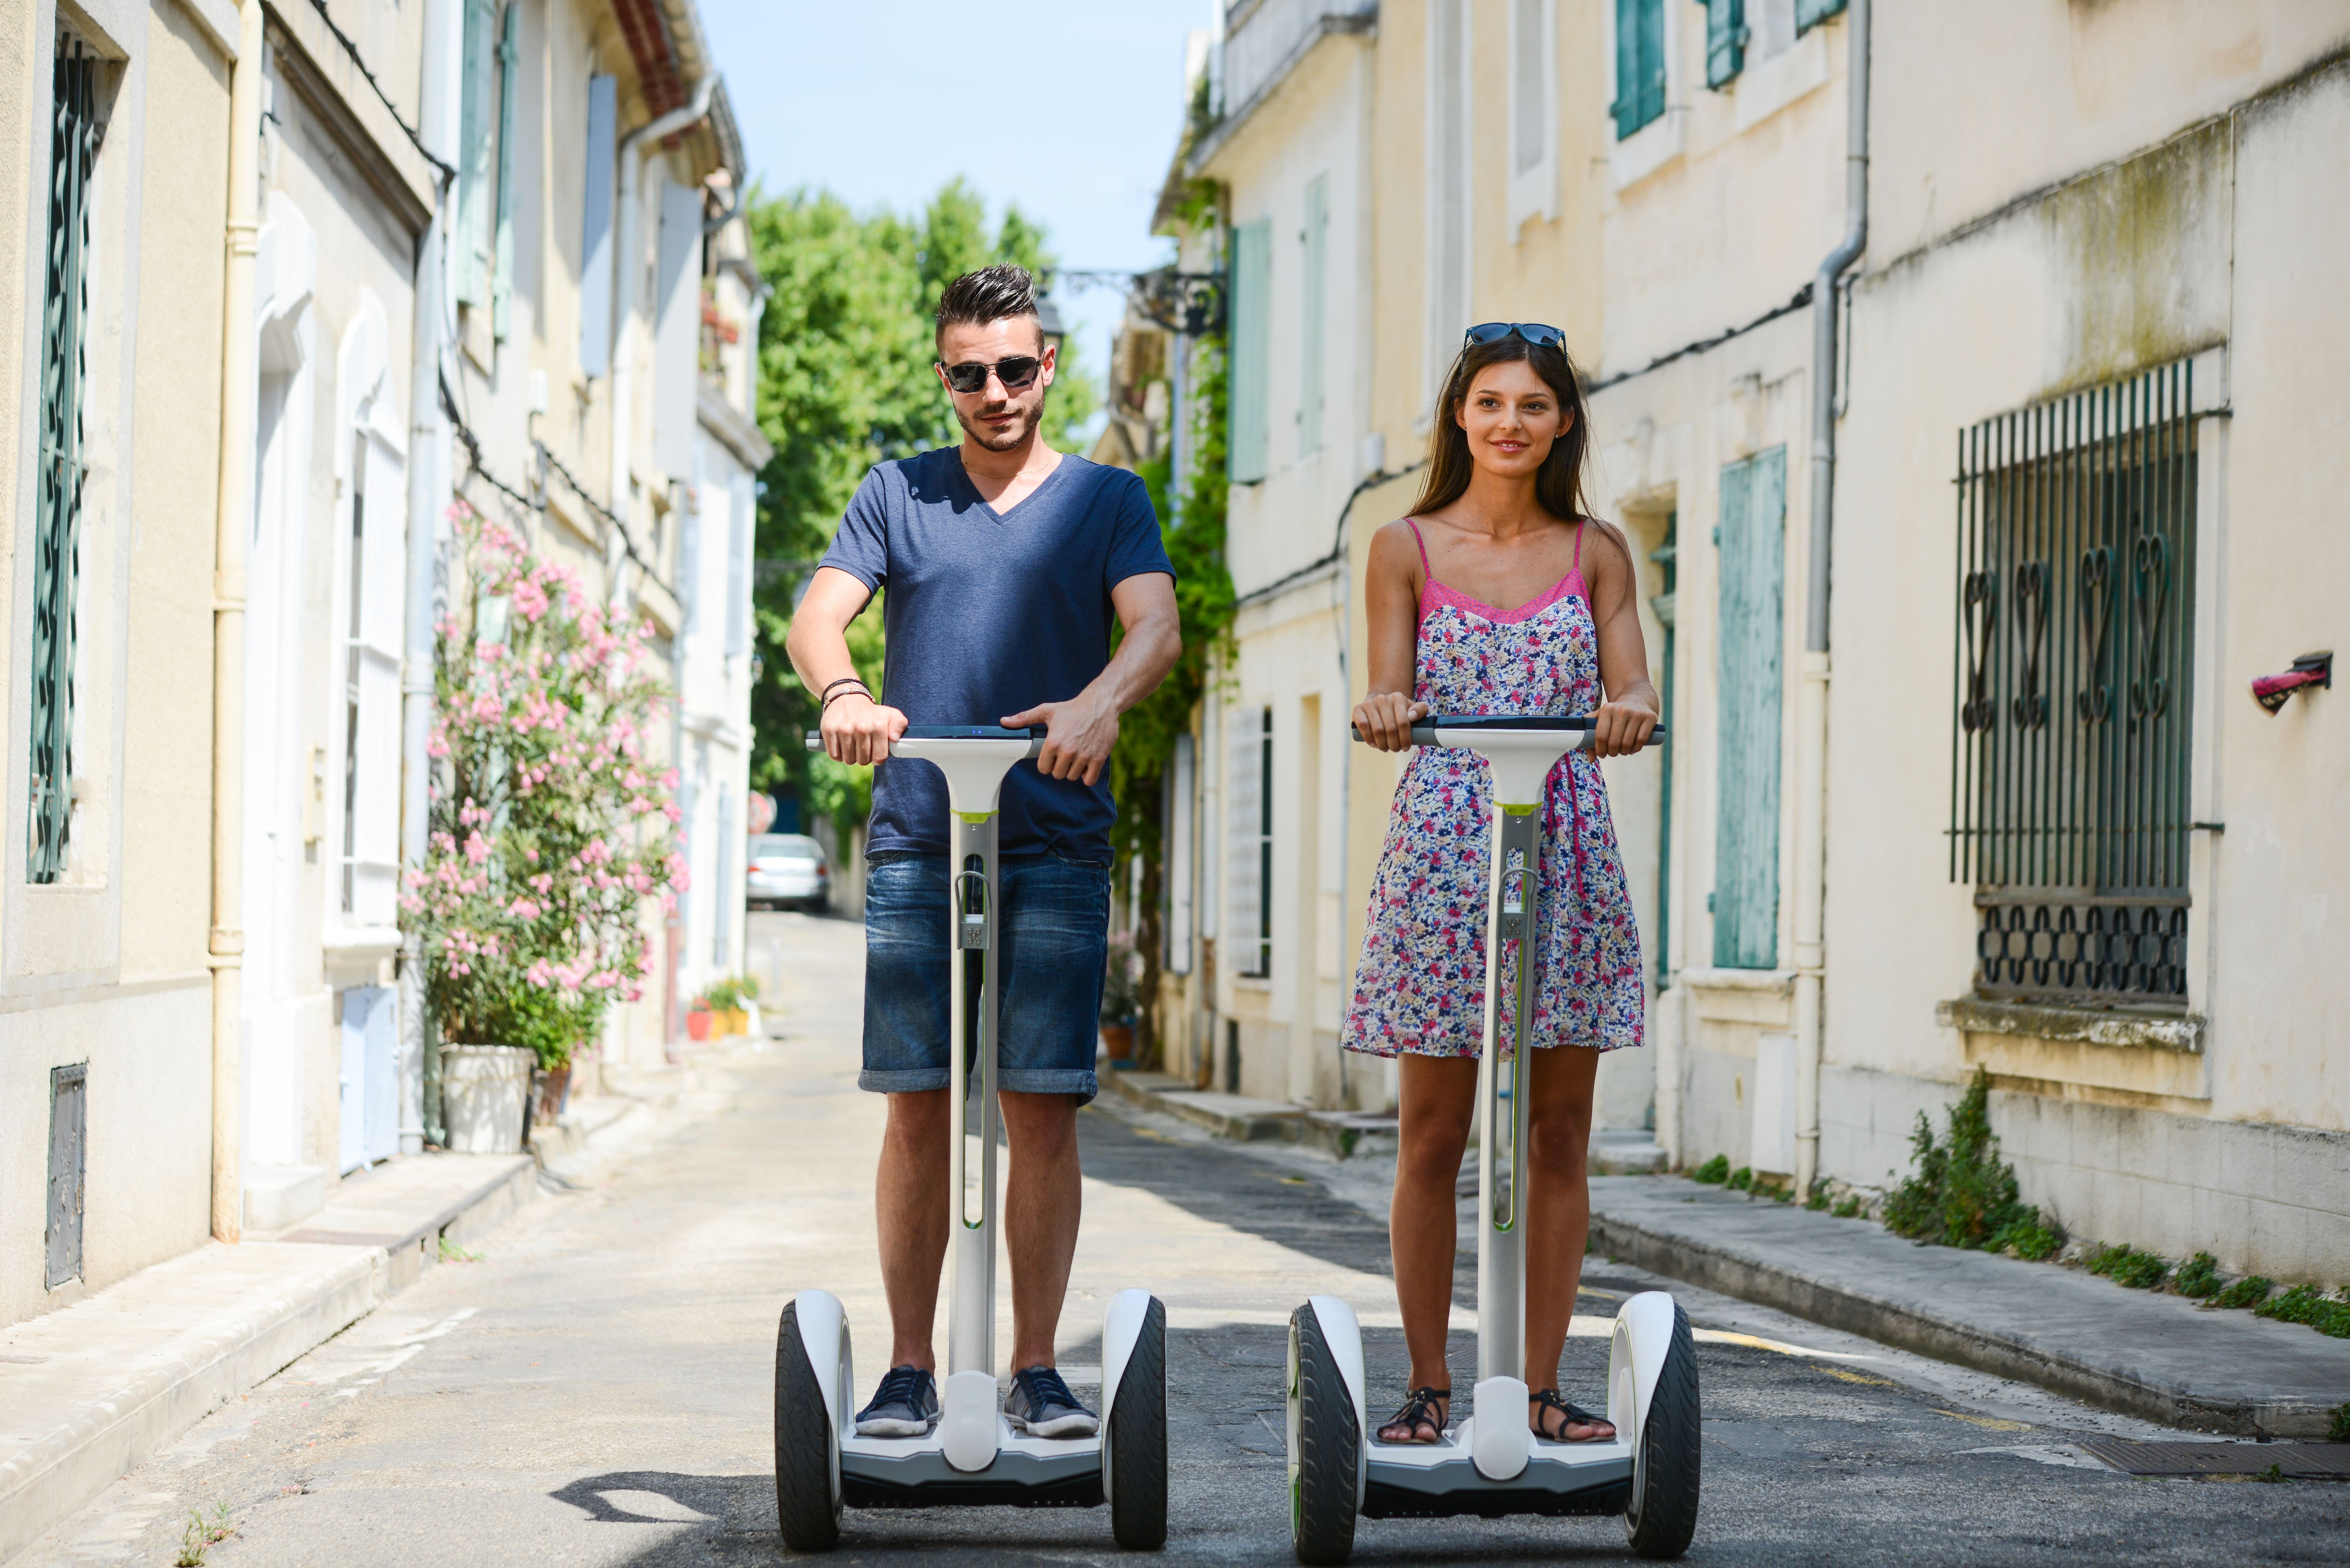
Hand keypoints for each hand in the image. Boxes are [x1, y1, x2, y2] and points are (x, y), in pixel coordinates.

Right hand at [820, 690, 905, 766]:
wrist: (847, 697)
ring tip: (853, 745)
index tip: (874, 752)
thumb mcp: (890, 714)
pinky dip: (838, 754)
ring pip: (849, 760)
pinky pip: (834, 755)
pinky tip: (842, 745)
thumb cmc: (871, 711)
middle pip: (863, 761)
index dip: (877, 758)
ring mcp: (844, 729)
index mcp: (878, 726)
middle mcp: (861, 728)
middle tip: (862, 746)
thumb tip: (895, 739)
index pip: (879, 758)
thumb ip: (900, 725)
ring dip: (851, 756)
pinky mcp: (829, 730)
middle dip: (864, 757)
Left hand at [1003, 694, 1117, 786]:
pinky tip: (1087, 764)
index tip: (1052, 756)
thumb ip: (1024, 718)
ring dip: (1074, 769)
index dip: (1047, 763)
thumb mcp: (1047, 711)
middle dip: (1060, 766)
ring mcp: (1084, 756)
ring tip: (1077, 756)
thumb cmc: (1072, 708)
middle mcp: (1068, 751)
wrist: (1100, 705)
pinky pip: (1089, 780)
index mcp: (1053, 742)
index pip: (1043, 768)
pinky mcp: (1098, 758)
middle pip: (1058, 774)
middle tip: (1065, 754)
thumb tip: (1004, 721)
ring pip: (1073, 777)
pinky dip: (1088, 775)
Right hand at [1352, 692, 1428, 751]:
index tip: (1405, 748)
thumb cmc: (1398, 710)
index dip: (1405, 739)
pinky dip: (1369, 738)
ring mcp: (1369, 703)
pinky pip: (1363, 726)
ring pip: (1377, 730)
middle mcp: (1382, 698)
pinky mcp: (1358, 710)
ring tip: (1386, 748)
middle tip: (1395, 749)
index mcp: (1398, 698)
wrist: (1379, 703)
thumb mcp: (1412, 708)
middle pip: (1390, 728)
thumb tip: (1412, 716)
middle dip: (1394, 744)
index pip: (1403, 722)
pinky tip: (1374, 745)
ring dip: (1383, 744)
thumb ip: (1420, 710)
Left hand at [1589, 698, 1657, 758]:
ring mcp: (1637, 713)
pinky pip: (1641, 741)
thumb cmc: (1615, 713)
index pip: (1601, 736)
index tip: (1602, 754)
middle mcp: (1622, 710)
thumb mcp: (1600, 717)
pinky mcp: (1650, 717)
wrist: (1637, 699)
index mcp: (1607, 709)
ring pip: (1627, 744)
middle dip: (1612, 752)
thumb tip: (1591, 759)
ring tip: (1622, 750)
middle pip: (1614, 742)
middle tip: (1613, 752)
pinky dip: (1635, 749)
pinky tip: (1632, 749)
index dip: (1600, 749)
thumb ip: (1590, 735)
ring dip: (1623, 752)